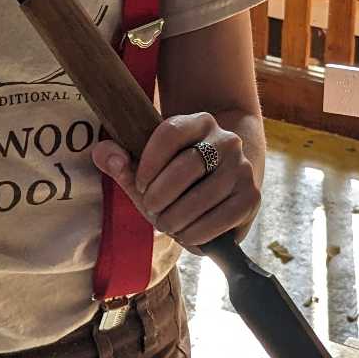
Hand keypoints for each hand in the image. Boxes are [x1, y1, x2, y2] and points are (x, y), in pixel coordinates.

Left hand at [91, 110, 259, 248]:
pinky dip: (199, 231)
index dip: (149, 162)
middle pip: (187, 166)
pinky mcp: (251, 196)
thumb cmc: (175, 179)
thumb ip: (120, 161)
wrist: (218, 187)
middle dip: (161, 196)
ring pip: (204, 195)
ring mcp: (242, 168)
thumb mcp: (146, 169)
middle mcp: (225, 140)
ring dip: (178, 217)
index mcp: (197, 122)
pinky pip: (224, 216)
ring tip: (168, 224)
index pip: (171, 133)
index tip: (139, 185)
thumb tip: (106, 156)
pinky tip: (187, 235)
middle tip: (152, 210)